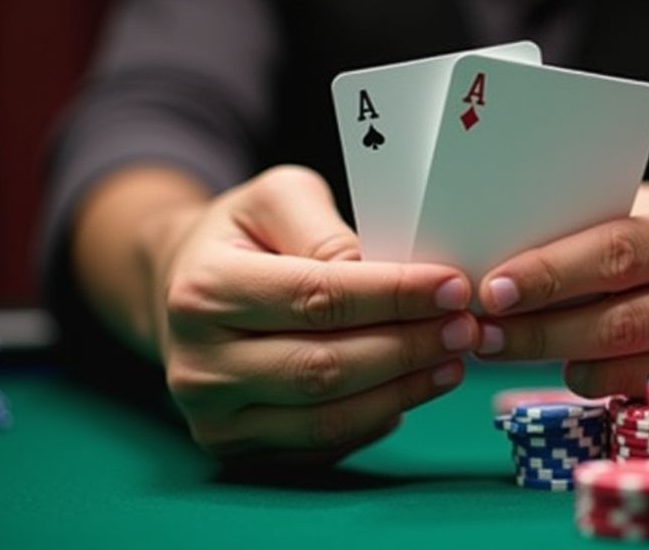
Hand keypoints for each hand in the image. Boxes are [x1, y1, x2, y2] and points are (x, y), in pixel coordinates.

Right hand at [142, 166, 476, 465]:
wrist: (183, 287)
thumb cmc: (243, 236)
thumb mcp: (276, 199)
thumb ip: (325, 228)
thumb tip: (381, 272)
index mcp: (204, 291)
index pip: (317, 298)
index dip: (393, 296)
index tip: (453, 286)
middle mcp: (198, 364)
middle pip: (324, 368)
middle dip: (408, 349)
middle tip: (465, 328)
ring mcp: (212, 417)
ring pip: (327, 419)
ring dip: (402, 392)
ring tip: (453, 361)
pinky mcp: (234, 448)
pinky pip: (321, 446)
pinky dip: (375, 420)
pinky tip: (410, 388)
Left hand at [472, 182, 648, 397]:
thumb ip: (597, 228)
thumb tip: (502, 249)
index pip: (618, 251)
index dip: (550, 274)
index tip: (493, 288)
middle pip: (616, 319)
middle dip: (537, 328)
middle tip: (481, 331)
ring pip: (618, 363)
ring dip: (549, 358)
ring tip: (499, 345)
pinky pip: (628, 390)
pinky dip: (585, 378)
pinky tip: (561, 361)